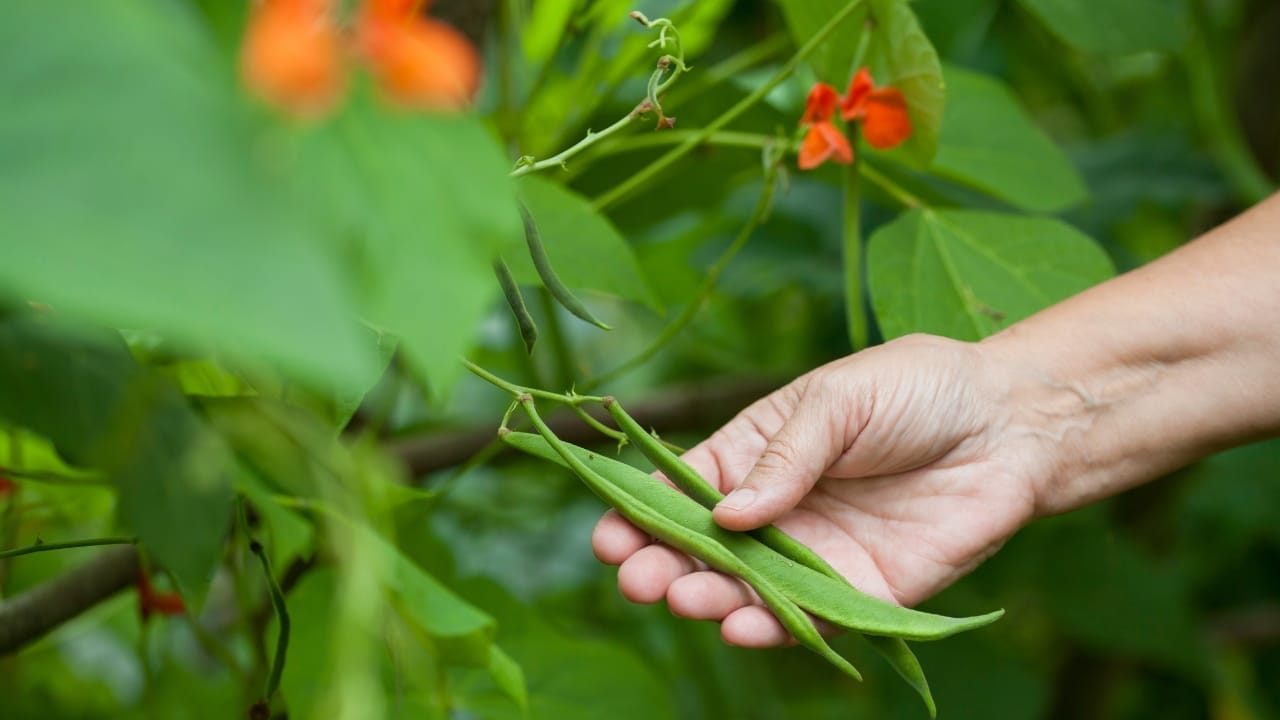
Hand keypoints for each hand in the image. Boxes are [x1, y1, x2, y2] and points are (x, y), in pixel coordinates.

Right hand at [591, 334, 1044, 647]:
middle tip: (635, 577)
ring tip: (683, 597)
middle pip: (703, 550)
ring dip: (709, 599)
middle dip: (662, 565)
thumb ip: (785, 457)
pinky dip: (776, 626)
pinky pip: (814, 619)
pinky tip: (744, 623)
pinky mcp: (867, 593)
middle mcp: (777, 513)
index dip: (641, 514)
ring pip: (748, 590)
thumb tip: (728, 515)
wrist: (1011, 421)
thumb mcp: (838, 400)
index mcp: (756, 455)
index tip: (609, 534)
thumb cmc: (918, 389)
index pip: (682, 491)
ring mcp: (817, 556)